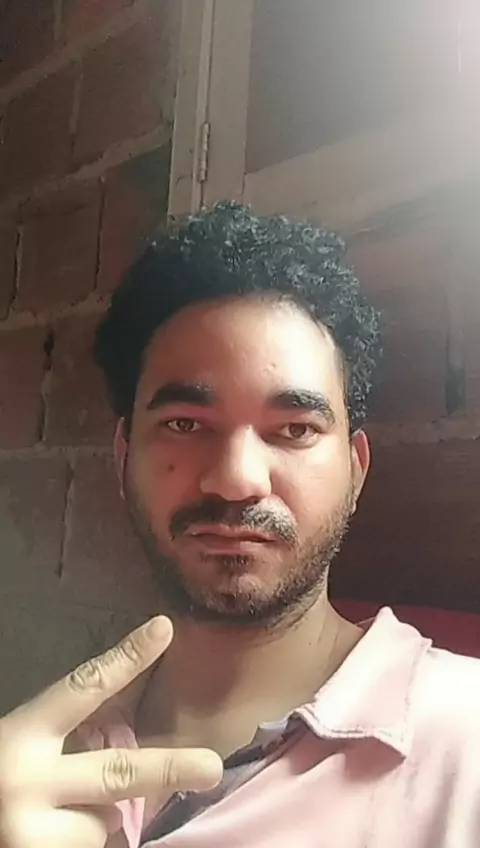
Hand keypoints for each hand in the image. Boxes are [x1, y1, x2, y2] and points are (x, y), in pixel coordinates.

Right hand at [0, 617, 222, 847]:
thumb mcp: (22, 743)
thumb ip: (66, 731)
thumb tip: (128, 702)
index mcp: (22, 736)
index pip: (83, 689)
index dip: (126, 658)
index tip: (163, 629)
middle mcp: (27, 782)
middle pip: (116, 773)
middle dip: (168, 769)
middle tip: (211, 766)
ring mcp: (30, 833)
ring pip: (102, 824)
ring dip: (95, 820)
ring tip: (56, 816)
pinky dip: (80, 844)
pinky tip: (50, 836)